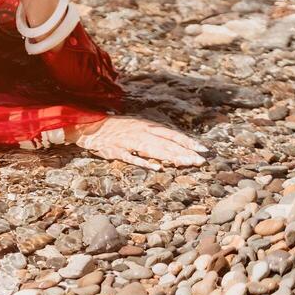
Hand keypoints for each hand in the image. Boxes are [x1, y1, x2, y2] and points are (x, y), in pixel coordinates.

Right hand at [64, 116, 207, 169]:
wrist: (90, 126)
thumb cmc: (118, 128)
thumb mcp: (138, 127)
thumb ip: (155, 136)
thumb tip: (174, 146)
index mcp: (147, 126)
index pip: (172, 135)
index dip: (188, 142)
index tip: (203, 150)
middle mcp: (141, 132)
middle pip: (166, 144)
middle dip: (184, 152)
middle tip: (200, 161)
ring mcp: (129, 142)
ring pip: (153, 150)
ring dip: (171, 157)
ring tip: (186, 164)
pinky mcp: (117, 151)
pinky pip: (132, 157)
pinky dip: (144, 162)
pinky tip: (156, 168)